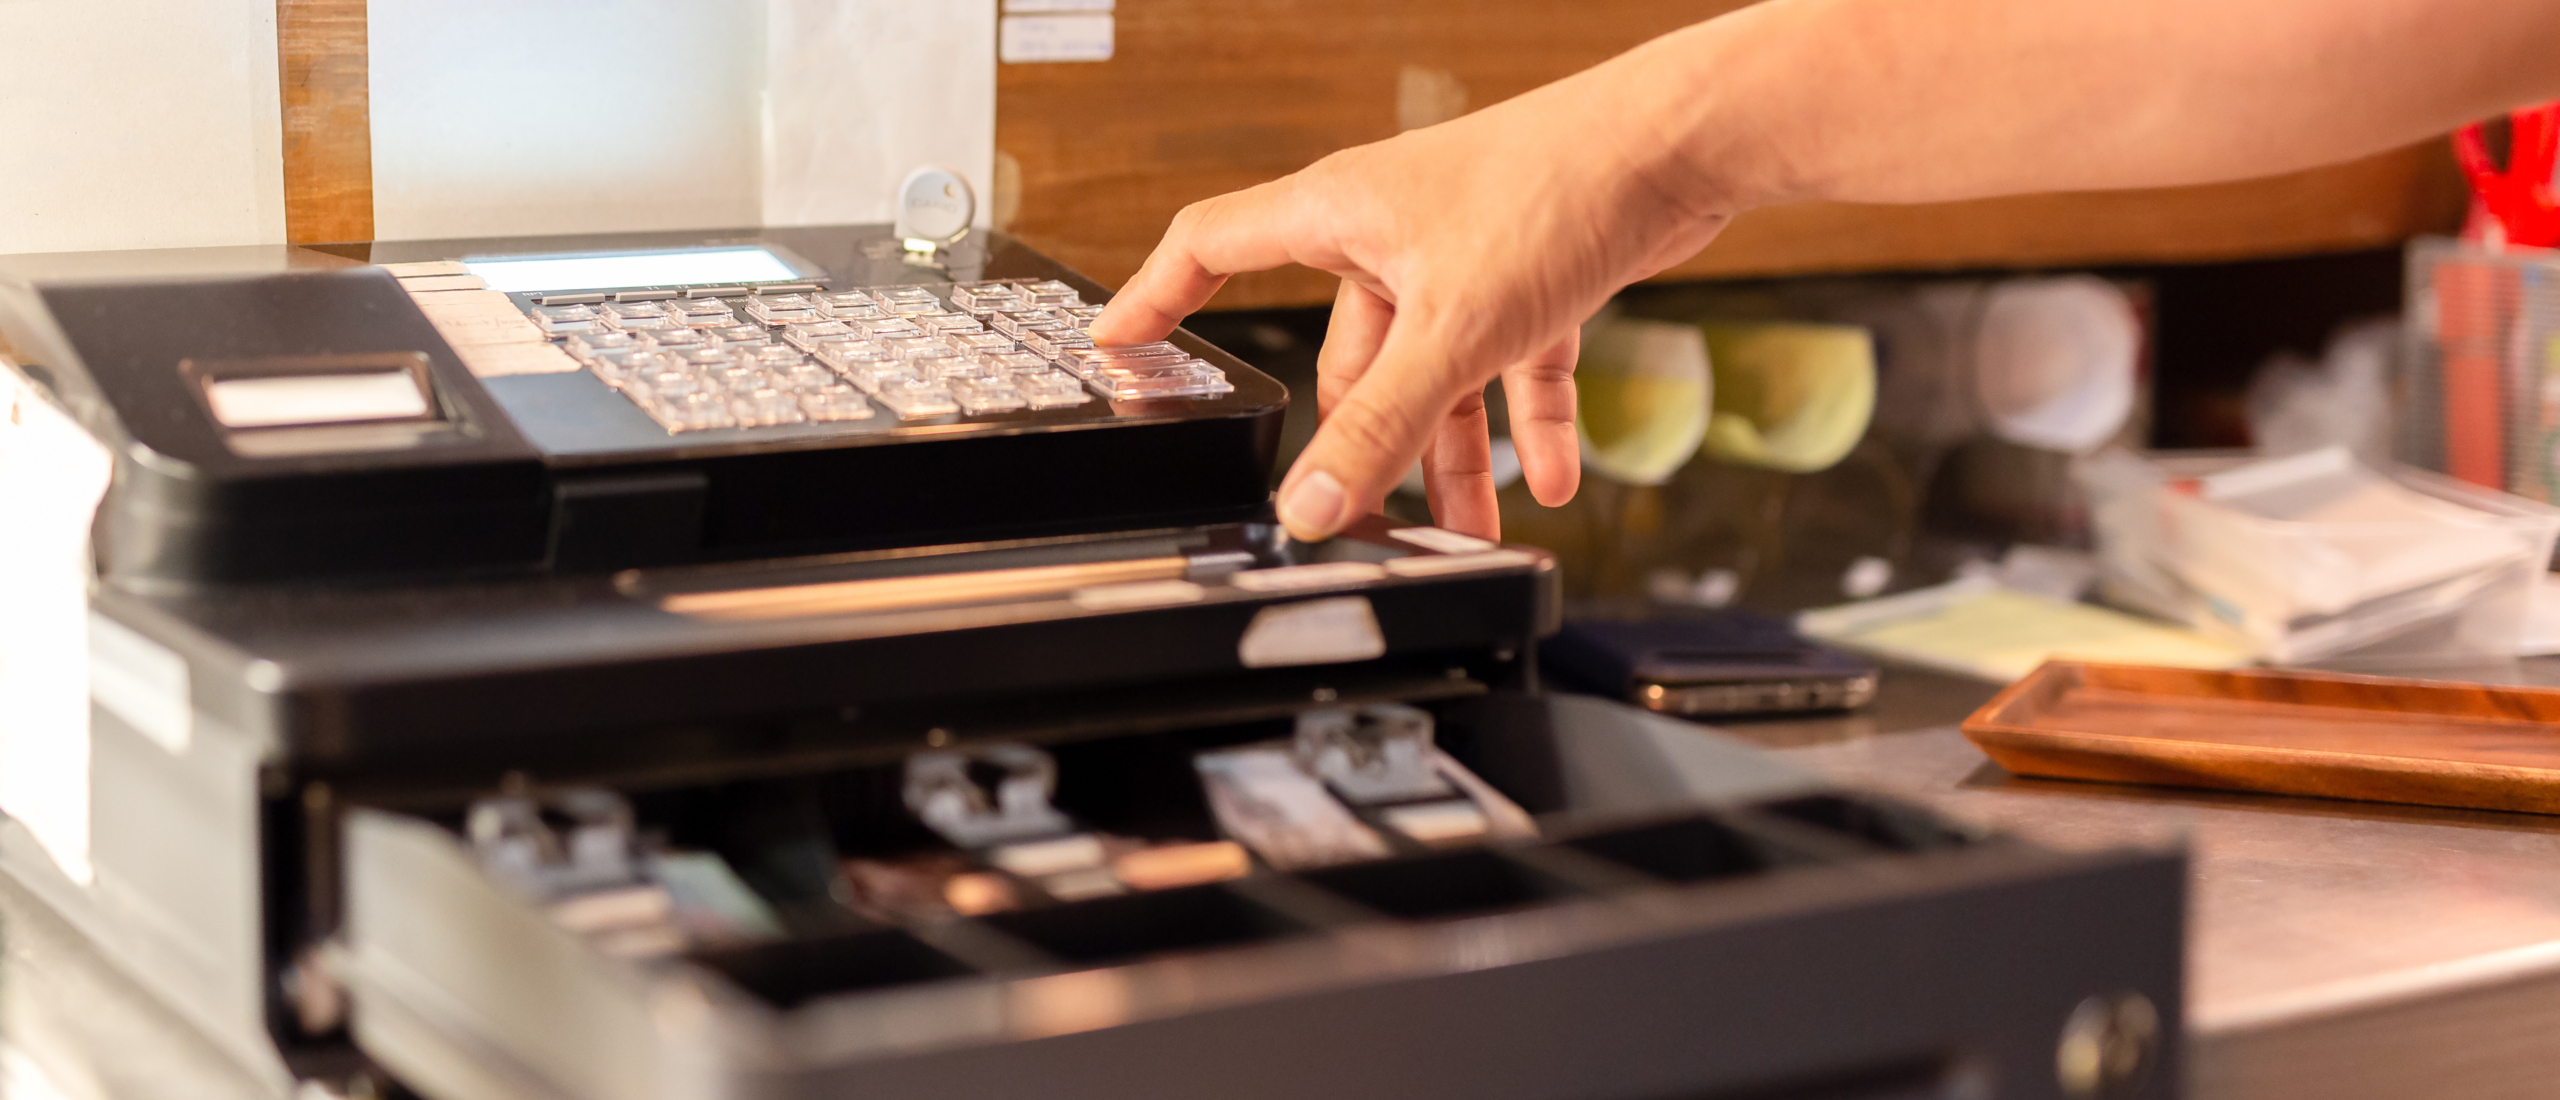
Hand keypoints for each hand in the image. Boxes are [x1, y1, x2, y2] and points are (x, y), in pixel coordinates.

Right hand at [1088, 41, 1737, 542]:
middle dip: (1362, 444)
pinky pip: (1513, 363)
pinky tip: (1555, 480)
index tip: (1121, 347)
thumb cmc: (1559, 188)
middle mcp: (1390, 229)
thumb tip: (1311, 504)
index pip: (1212, 248)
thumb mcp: (1454, 331)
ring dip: (1454, 453)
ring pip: (1435, 372)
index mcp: (1338, 213)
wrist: (1680, 145)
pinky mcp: (1529, 272)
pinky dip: (1529, 421)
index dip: (1159, 298)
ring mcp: (1460, 252)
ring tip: (1472, 530)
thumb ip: (1381, 426)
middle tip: (1363, 519)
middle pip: (1346, 354)